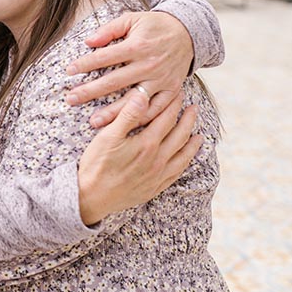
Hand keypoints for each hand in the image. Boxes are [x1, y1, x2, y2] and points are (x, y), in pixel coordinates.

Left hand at [65, 11, 193, 127]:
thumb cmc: (155, 25)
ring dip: (112, 112)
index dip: (85, 64)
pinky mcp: (171, 89)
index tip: (68, 71)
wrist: (189, 32)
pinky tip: (125, 126)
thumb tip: (88, 41)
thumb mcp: (132, 19)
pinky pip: (156, 109)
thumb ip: (110, 29)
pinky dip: (141, 119)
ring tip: (93, 121)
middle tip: (70, 99)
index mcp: (137, 46)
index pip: (104, 57)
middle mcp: (149, 64)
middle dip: (90, 91)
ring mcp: (161, 79)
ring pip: (133, 100)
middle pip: (114, 81)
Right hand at [77, 89, 201, 224]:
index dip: (174, 105)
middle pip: (179, 136)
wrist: (91, 197)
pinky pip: (177, 174)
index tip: (179, 94)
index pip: (166, 119)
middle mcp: (157, 160)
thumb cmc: (96, 164)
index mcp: (147, 144)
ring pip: (183, 156)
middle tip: (194, 108)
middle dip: (188, 120)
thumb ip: (128, 115)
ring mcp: (157, 176)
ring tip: (199, 135)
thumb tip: (143, 94)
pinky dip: (185, 164)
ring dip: (192, 143)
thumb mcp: (108, 136)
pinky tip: (186, 160)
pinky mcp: (154, 188)